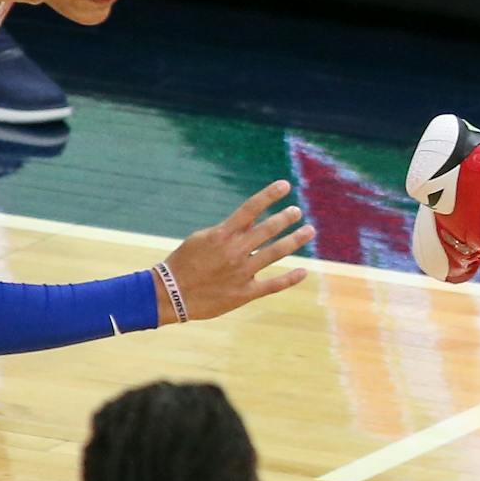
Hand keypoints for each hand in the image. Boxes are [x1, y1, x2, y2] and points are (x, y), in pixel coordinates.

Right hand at [159, 180, 314, 321]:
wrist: (170, 295)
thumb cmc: (184, 263)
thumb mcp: (201, 238)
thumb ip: (228, 230)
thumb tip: (251, 221)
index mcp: (222, 234)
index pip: (250, 208)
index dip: (269, 195)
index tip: (285, 185)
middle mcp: (235, 251)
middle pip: (268, 229)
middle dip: (286, 218)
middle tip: (298, 211)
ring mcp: (241, 272)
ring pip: (275, 253)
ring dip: (294, 240)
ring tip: (309, 231)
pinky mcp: (244, 293)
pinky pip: (273, 285)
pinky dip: (290, 279)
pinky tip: (303, 271)